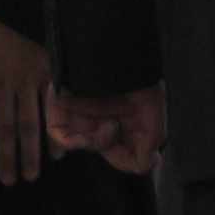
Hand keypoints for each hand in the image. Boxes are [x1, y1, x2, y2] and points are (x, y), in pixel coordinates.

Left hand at [0, 0, 52, 182]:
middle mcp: (4, 82)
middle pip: (4, 128)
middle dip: (7, 157)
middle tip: (9, 181)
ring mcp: (30, 79)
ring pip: (30, 123)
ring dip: (30, 152)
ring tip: (30, 176)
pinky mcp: (53, 73)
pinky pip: (54, 108)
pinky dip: (56, 131)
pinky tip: (58, 151)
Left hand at [46, 83, 165, 174]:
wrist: (116, 49)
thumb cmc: (137, 75)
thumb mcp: (153, 109)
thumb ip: (152, 139)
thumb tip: (146, 164)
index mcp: (122, 116)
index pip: (124, 149)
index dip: (135, 159)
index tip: (149, 159)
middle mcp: (100, 116)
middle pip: (105, 149)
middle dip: (119, 153)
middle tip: (128, 137)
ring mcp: (79, 113)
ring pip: (85, 145)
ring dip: (100, 142)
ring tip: (113, 124)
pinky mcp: (60, 108)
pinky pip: (60, 135)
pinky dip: (76, 141)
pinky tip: (95, 129)